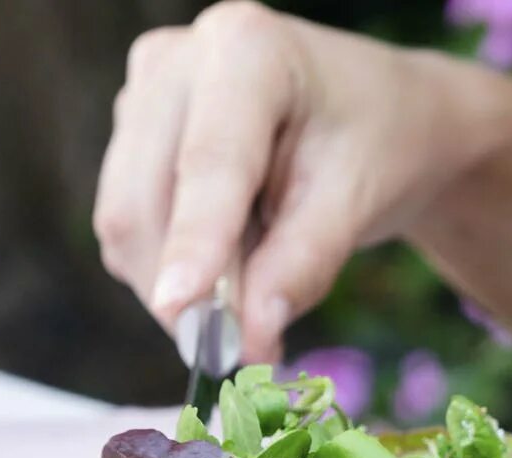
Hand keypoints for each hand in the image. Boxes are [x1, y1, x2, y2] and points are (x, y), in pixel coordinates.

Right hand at [94, 1, 478, 360]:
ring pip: (127, 221)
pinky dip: (177, 270)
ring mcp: (145, 95)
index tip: (181, 312)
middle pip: (145, 199)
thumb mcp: (359, 201)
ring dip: (182, 288)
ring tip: (258, 300)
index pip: (209, 163)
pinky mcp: (133, 137)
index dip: (194, 243)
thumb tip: (250, 340)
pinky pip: (134, 227)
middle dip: (187, 291)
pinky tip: (235, 264)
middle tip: (243, 354)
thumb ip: (303, 266)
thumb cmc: (381, 145)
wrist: (384, 118)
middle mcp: (177, 61)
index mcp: (246, 50)